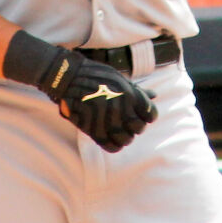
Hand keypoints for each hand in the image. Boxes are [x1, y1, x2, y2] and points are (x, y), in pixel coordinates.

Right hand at [37, 47, 157, 151]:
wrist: (67, 78)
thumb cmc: (95, 76)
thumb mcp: (119, 78)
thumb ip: (137, 91)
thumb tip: (154, 95)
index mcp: (130, 94)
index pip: (151, 115)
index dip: (147, 115)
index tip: (140, 114)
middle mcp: (122, 109)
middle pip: (139, 128)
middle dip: (135, 126)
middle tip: (126, 121)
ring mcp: (107, 121)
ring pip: (127, 140)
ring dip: (125, 137)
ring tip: (117, 130)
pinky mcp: (94, 130)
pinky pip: (112, 146)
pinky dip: (114, 145)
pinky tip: (110, 138)